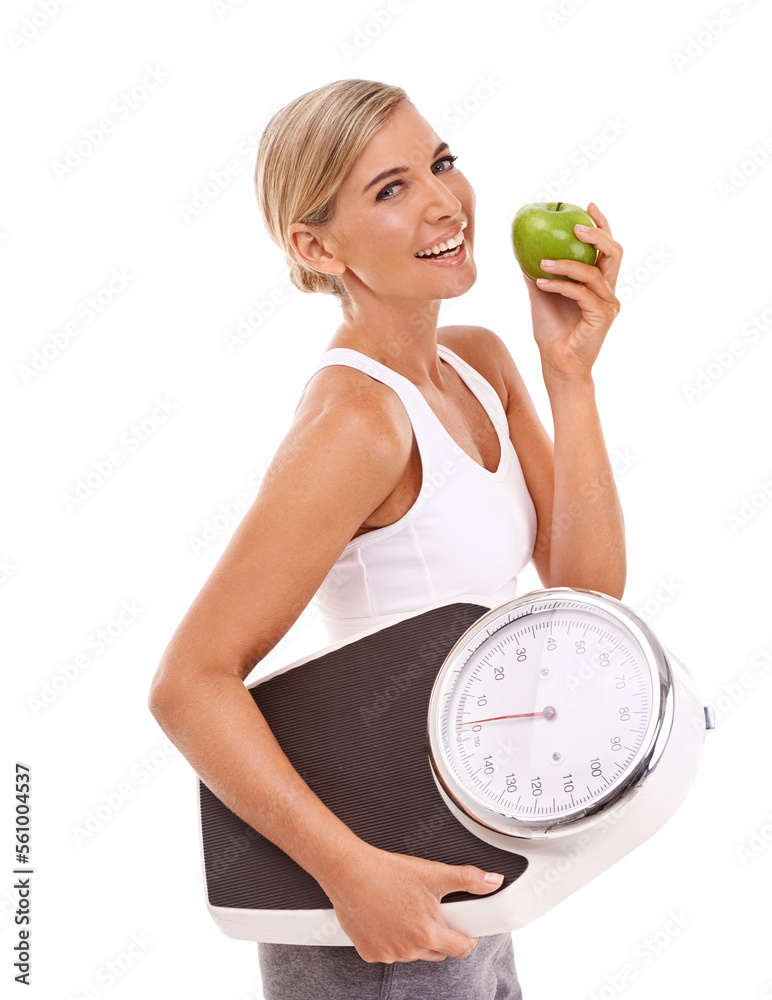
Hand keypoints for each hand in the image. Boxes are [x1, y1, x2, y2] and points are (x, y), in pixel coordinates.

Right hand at [323, 843, 503, 962]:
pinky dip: (391, 939)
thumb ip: (467, 879)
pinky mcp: (369, 953)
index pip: (462, 949)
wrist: (348, 872)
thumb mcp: (432, 873)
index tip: (464, 928)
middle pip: (438, 951)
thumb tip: (492, 881)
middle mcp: (409, 950)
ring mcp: (388, 954)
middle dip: (439, 934)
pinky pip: (389, 951)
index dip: (467, 936)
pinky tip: (386, 917)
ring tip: (405, 909)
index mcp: (428, 933)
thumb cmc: (387, 872)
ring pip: (413, 952)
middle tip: (430, 910)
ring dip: (414, 937)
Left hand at [523, 202, 622, 383]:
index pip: (607, 248)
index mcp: (599, 283)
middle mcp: (609, 291)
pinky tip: (541, 283)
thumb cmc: (551, 332)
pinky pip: (582, 293)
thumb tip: (522, 247)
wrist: (556, 364)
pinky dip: (561, 286)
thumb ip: (537, 272)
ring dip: (566, 264)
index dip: (602, 225)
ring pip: (594, 273)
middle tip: (575, 226)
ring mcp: (608, 304)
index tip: (587, 206)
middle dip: (597, 234)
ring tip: (542, 263)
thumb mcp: (540, 295)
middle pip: (614, 253)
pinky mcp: (602, 317)